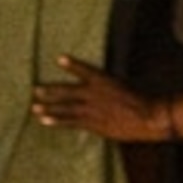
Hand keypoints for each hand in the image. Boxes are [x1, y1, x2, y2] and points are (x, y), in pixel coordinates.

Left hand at [30, 54, 157, 141]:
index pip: (85, 70)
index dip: (72, 64)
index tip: (59, 58)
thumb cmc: (143, 103)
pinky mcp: (93, 124)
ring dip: (48, 107)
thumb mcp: (127, 89)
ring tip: (34, 107)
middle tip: (35, 90)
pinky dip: (57, 121)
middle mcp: (94, 93)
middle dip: (50, 91)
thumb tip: (106, 91)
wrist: (148, 117)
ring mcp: (92, 109)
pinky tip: (44, 121)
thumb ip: (113, 89)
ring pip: (65, 108)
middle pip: (67, 91)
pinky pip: (71, 122)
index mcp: (104, 81)